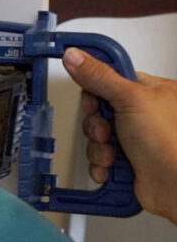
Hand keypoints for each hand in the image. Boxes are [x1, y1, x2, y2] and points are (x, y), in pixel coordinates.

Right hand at [63, 47, 176, 223]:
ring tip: (113, 153)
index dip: (95, 88)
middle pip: (98, 110)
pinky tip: (112, 167)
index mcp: (151, 92)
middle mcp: (143, 115)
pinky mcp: (126, 162)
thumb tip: (75, 55)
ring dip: (98, 148)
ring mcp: (134, 139)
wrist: (175, 186)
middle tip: (106, 129)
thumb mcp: (130, 99)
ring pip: (96, 137)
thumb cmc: (169, 142)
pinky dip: (101, 165)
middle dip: (96, 125)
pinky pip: (99, 159)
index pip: (110, 78)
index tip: (92, 98)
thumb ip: (99, 76)